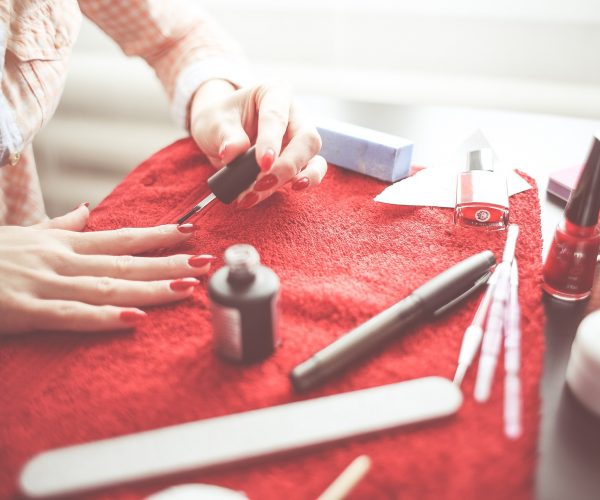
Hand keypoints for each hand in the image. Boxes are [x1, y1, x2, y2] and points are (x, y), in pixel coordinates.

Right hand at [0, 205, 213, 334]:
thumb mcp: (25, 234)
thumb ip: (60, 227)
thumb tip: (89, 212)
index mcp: (64, 244)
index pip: (121, 239)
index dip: (158, 236)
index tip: (190, 232)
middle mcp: (62, 260)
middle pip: (126, 262)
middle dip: (169, 263)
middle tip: (207, 261)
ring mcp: (44, 283)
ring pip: (107, 286)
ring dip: (150, 287)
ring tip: (188, 287)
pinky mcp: (24, 309)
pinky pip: (69, 315)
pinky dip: (102, 317)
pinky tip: (133, 319)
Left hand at [190, 80, 326, 207]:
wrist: (220, 132)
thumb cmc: (219, 120)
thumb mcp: (214, 122)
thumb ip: (225, 135)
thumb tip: (231, 153)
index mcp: (274, 94)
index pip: (277, 117)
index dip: (271, 141)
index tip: (262, 164)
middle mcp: (294, 115)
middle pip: (306, 139)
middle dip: (287, 165)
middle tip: (262, 183)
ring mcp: (299, 139)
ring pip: (313, 158)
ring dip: (293, 178)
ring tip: (269, 190)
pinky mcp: (300, 160)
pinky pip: (312, 172)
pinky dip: (303, 184)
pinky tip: (292, 191)